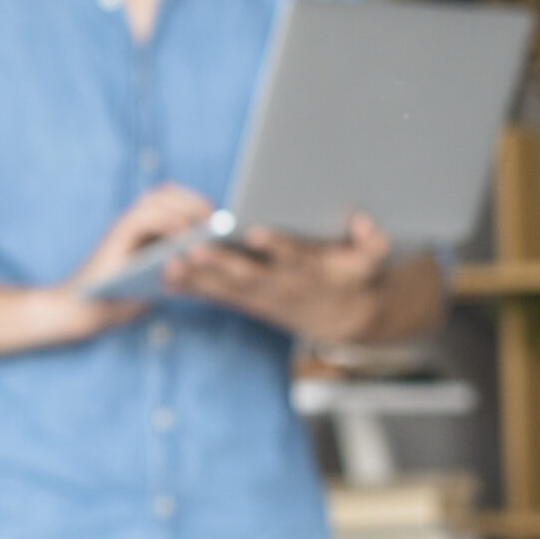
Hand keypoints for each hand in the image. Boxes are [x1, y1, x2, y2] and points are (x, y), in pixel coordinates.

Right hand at [29, 184, 217, 343]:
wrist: (85, 310)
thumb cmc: (121, 299)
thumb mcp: (157, 277)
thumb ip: (176, 263)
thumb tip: (209, 256)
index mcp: (141, 227)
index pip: (170, 197)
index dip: (194, 200)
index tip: (216, 215)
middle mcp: (131, 221)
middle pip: (165, 193)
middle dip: (193, 200)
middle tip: (215, 217)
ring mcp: (122, 226)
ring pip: (157, 200)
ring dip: (185, 209)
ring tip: (205, 226)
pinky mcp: (116, 236)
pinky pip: (146, 219)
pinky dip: (168, 224)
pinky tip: (185, 237)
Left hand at [167, 211, 391, 339]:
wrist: (344, 318)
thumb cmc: (355, 276)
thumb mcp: (372, 259)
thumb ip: (373, 240)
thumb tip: (365, 220)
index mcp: (313, 270)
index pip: (295, 257)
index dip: (277, 246)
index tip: (256, 233)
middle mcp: (285, 284)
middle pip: (251, 274)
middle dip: (223, 263)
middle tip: (196, 249)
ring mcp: (264, 296)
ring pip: (227, 287)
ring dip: (198, 277)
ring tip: (170, 265)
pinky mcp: (248, 302)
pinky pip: (217, 296)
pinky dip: (193, 288)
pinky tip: (166, 278)